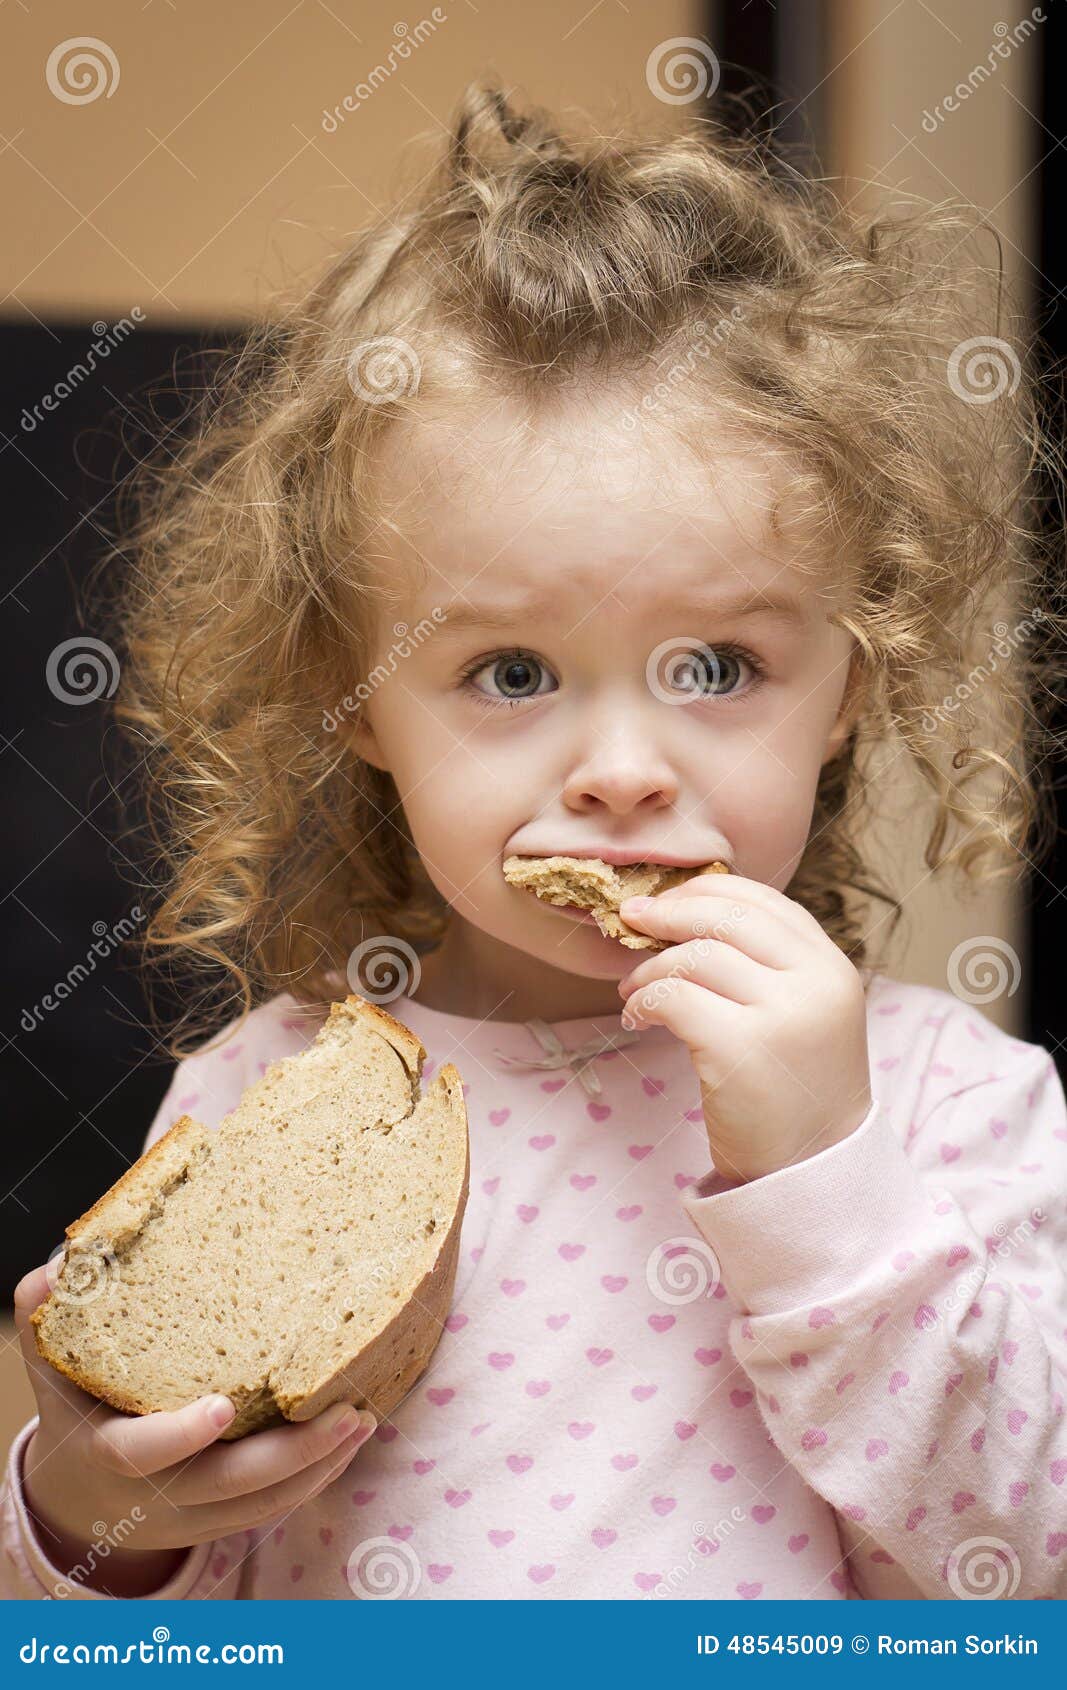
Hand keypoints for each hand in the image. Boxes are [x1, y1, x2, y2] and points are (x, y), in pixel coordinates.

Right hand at [14, 1262, 376, 1575]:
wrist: (79, 1494)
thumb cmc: (76, 1407)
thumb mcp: (53, 1365)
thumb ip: (47, 1316)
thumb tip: (55, 1267)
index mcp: (110, 1451)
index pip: (143, 1452)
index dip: (180, 1435)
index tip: (221, 1407)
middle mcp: (156, 1494)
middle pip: (229, 1485)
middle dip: (292, 1456)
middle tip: (348, 1414)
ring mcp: (191, 1514)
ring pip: (261, 1505)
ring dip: (319, 1468)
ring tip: (364, 1422)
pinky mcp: (220, 1522)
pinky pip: (272, 1511)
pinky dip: (313, 1481)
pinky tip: (349, 1445)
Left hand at [616, 874, 872, 1182]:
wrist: (811, 1171)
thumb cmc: (794, 1091)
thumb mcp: (803, 1014)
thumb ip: (768, 965)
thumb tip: (686, 914)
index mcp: (832, 968)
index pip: (765, 900)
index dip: (709, 890)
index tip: (670, 900)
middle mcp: (815, 984)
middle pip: (727, 918)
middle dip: (670, 912)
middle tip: (631, 919)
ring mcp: (781, 1015)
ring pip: (695, 957)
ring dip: (649, 969)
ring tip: (632, 990)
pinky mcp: (740, 1049)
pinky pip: (674, 998)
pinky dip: (644, 1001)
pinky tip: (637, 1016)